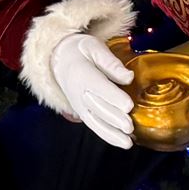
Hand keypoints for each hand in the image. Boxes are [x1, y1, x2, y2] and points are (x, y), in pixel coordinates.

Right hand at [48, 30, 135, 148]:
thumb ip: (110, 62)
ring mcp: (79, 105)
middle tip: (130, 126)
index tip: (129, 105)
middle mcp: (79, 92)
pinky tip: (121, 142)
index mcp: (82, 73)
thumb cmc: (80, 51)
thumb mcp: (93, 47)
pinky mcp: (82, 112)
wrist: (59, 60)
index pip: (99, 87)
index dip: (114, 97)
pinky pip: (94, 125)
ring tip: (127, 142)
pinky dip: (107, 135)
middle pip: (98, 107)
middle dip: (114, 118)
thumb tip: (129, 77)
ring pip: (95, 121)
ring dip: (112, 133)